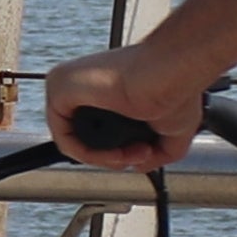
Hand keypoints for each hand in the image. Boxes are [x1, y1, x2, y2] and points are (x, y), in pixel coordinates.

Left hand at [40, 45, 208, 166]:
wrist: (174, 71)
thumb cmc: (176, 84)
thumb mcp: (172, 130)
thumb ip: (156, 152)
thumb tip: (138, 165)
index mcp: (104, 88)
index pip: (93, 131)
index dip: (118, 152)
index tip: (143, 153)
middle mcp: (83, 84)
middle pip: (82, 139)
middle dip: (113, 157)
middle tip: (140, 155)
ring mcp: (69, 84)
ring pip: (73, 141)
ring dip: (105, 159)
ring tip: (131, 155)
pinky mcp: (60, 87)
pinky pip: (64, 138)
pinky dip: (90, 155)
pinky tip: (117, 154)